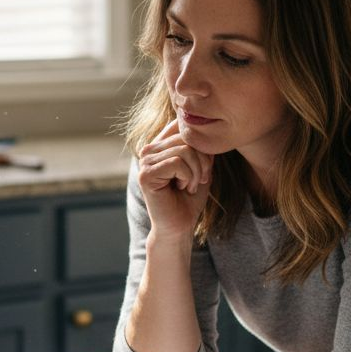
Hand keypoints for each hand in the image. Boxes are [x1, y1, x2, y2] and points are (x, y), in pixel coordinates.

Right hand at [137, 119, 213, 241]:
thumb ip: (200, 147)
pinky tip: (183, 188)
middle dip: (203, 161)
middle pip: (186, 138)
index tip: (205, 167)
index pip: (181, 126)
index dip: (201, 145)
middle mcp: (149, 150)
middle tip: (201, 180)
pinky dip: (188, 177)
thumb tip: (203, 131)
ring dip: (196, 172)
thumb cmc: (190, 199)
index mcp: (160, 145)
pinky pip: (176, 163)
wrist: (180, 226)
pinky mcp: (145, 174)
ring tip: (191, 186)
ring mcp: (145, 161)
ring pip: (184, 151)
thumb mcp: (201, 167)